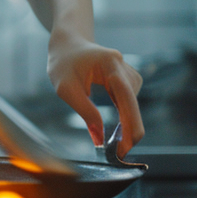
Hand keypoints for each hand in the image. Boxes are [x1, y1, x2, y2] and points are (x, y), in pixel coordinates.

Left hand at [47, 32, 143, 154]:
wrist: (68, 44)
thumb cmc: (63, 63)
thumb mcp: (66, 89)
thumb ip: (85, 111)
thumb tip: (100, 138)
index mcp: (110, 63)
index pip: (126, 95)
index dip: (130, 121)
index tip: (128, 144)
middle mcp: (123, 66)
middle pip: (133, 102)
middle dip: (131, 129)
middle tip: (122, 153)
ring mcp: (127, 72)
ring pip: (132, 104)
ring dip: (128, 124)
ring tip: (119, 145)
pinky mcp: (125, 80)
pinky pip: (129, 102)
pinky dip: (126, 118)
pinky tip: (120, 131)